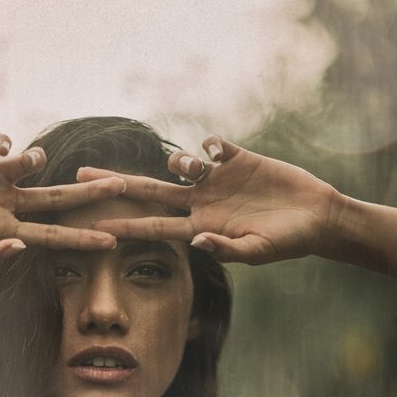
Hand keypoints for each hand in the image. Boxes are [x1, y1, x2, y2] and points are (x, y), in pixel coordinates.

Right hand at [0, 133, 121, 268]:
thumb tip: (21, 248)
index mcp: (4, 231)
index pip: (53, 236)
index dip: (82, 238)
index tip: (113, 239)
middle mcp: (3, 204)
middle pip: (56, 198)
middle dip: (88, 193)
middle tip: (123, 184)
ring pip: (28, 165)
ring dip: (36, 159)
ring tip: (33, 159)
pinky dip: (2, 141)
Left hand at [77, 136, 340, 264]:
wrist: (316, 217)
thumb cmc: (288, 242)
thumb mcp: (258, 252)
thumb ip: (226, 248)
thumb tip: (197, 242)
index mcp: (201, 228)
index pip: (154, 227)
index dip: (125, 226)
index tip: (95, 226)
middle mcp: (202, 203)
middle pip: (149, 192)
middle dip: (116, 184)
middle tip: (80, 175)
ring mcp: (217, 180)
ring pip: (180, 166)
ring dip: (179, 163)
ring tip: (195, 168)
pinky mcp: (237, 159)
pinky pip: (212, 145)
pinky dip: (208, 145)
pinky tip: (215, 153)